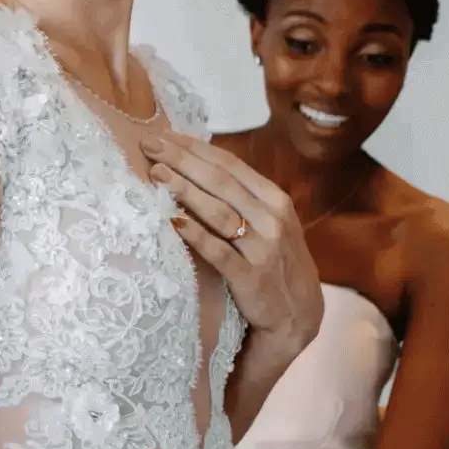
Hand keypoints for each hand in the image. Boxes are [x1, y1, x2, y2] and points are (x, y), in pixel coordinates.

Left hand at [142, 132, 322, 345]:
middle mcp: (271, 219)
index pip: (229, 165)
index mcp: (274, 199)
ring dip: (185, 190)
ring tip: (156, 174)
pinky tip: (172, 221)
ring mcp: (262, 248)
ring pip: (219, 212)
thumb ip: (241, 196)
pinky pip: (218, 252)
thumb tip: (196, 165)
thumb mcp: (270, 221)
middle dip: (182, 161)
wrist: (298, 313)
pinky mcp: (250, 277)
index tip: (163, 136)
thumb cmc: (275, 260)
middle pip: (221, 182)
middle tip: (150, 146)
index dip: (194, 148)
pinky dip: (195, 234)